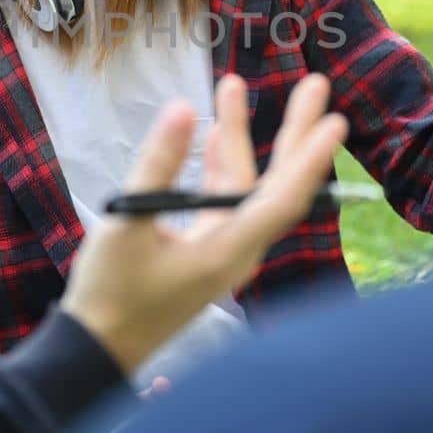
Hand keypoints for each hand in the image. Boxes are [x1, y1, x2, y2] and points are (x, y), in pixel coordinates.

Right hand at [60, 73, 347, 375]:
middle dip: (295, 132)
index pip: (283, 198)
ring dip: (239, 139)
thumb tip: (183, 107)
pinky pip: (225, 201)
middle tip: (315, 84)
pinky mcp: (206, 252)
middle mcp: (238, 250)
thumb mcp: (128, 221)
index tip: (334, 120)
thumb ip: (159, 164)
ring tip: (231, 88)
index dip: (310, 158)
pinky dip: (219, 166)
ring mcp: (223, 251)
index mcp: (228, 250)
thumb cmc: (110, 293)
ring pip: (246, 188)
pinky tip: (213, 134)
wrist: (97, 348)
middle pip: (277, 185)